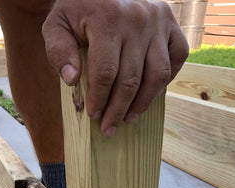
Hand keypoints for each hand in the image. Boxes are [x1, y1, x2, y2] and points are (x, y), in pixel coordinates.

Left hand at [42, 0, 188, 136]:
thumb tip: (71, 80)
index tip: (94, 116)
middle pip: (130, 80)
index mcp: (107, 18)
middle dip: (118, 110)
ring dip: (143, 103)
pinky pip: (177, 58)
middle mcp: (138, 19)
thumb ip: (58, 50)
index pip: (105, 72)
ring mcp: (158, 21)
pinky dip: (166, 80)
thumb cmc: (79, 8)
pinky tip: (149, 94)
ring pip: (157, 75)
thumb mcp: (57, 23)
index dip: (99, 99)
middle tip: (109, 129)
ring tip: (129, 118)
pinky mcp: (171, 23)